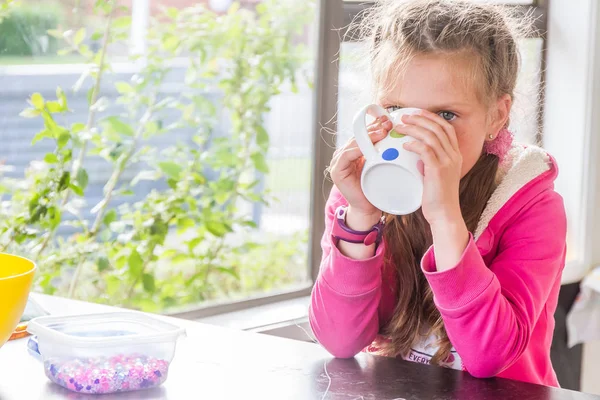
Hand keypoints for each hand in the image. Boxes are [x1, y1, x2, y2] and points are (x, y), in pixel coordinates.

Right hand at [329, 116, 389, 227]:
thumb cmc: (377, 188)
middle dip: (373, 128)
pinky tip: (368, 146)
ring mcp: (338, 162)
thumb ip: (384, 151)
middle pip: (357, 135)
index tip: (388, 119)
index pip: (363, 133)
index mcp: (353, 150)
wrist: (369, 209)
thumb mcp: (382, 164)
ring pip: (353, 143)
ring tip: (382, 132)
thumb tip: (400, 135)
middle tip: (388, 123)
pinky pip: (346, 156)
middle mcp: (343, 154)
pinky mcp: (336, 171)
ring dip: (367, 136)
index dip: (375, 125)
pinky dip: (357, 149)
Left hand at [399, 110, 468, 269]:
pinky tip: (404, 145)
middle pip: (438, 128)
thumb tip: (415, 155)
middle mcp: (454, 155)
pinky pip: (426, 150)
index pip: (446, 128)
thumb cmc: (437, 197)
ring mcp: (448, 162)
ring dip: (414, 128)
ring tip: (400, 126)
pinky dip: (414, 144)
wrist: (444, 214)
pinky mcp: (438, 170)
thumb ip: (429, 163)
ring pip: (431, 136)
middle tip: (404, 116)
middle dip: (420, 118)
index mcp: (455, 155)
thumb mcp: (435, 175)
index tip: (417, 113)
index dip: (431, 118)